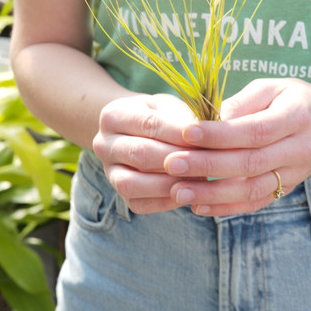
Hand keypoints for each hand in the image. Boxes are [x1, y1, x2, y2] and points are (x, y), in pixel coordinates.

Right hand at [93, 93, 196, 213]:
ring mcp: (108, 171)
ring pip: (133, 183)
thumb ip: (183, 119)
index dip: (178, 132)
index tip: (205, 137)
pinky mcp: (119, 194)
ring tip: (198, 181)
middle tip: (206, 162)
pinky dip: (164, 202)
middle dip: (176, 159)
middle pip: (140, 154)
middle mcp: (103, 143)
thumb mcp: (170, 106)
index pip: (149, 123)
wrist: (138, 130)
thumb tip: (204, 137)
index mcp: (114, 114)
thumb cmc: (161, 115)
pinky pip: (139, 204)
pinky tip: (188, 193)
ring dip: (168, 184)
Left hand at [164, 79, 310, 216]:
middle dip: (208, 165)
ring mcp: (295, 174)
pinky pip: (256, 203)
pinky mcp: (286, 189)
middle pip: (250, 163)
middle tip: (172, 163)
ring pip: (252, 190)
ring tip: (178, 190)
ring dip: (212, 193)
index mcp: (296, 117)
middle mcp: (299, 149)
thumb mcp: (272, 87)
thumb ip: (243, 102)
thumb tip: (208, 118)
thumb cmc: (294, 99)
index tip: (187, 132)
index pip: (254, 130)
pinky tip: (198, 205)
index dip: (220, 134)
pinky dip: (226, 208)